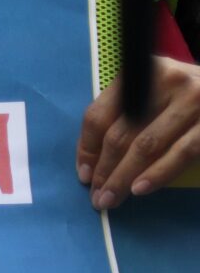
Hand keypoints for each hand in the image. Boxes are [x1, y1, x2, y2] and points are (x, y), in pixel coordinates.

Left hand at [77, 57, 199, 209]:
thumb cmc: (188, 100)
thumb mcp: (156, 95)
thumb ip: (125, 117)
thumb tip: (90, 163)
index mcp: (142, 73)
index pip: (100, 114)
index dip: (87, 149)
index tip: (84, 175)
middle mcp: (167, 80)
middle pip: (120, 134)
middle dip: (103, 171)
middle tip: (97, 197)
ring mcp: (193, 100)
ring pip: (146, 146)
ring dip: (123, 178)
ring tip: (111, 200)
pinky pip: (180, 153)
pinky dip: (157, 174)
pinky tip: (139, 190)